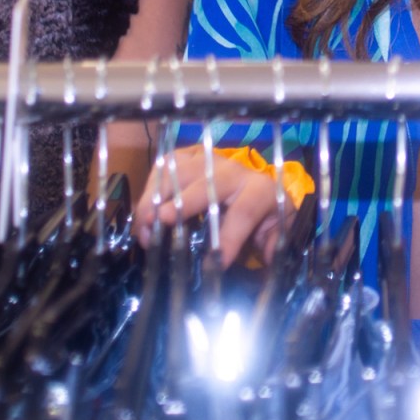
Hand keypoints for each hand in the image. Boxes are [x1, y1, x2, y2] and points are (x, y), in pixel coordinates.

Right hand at [131, 146, 290, 268]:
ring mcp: (208, 160)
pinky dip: (152, 186)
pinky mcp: (188, 157)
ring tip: (145, 226)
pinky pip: (166, 164)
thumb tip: (268, 261)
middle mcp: (234, 171)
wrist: (258, 191)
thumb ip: (275, 246)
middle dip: (185, 201)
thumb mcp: (275, 232)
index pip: (245, 211)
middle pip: (207, 182)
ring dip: (159, 196)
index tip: (217, 262)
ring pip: (182, 170)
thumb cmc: (263, 218)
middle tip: (162, 223)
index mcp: (260, 191)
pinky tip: (144, 212)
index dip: (230, 236)